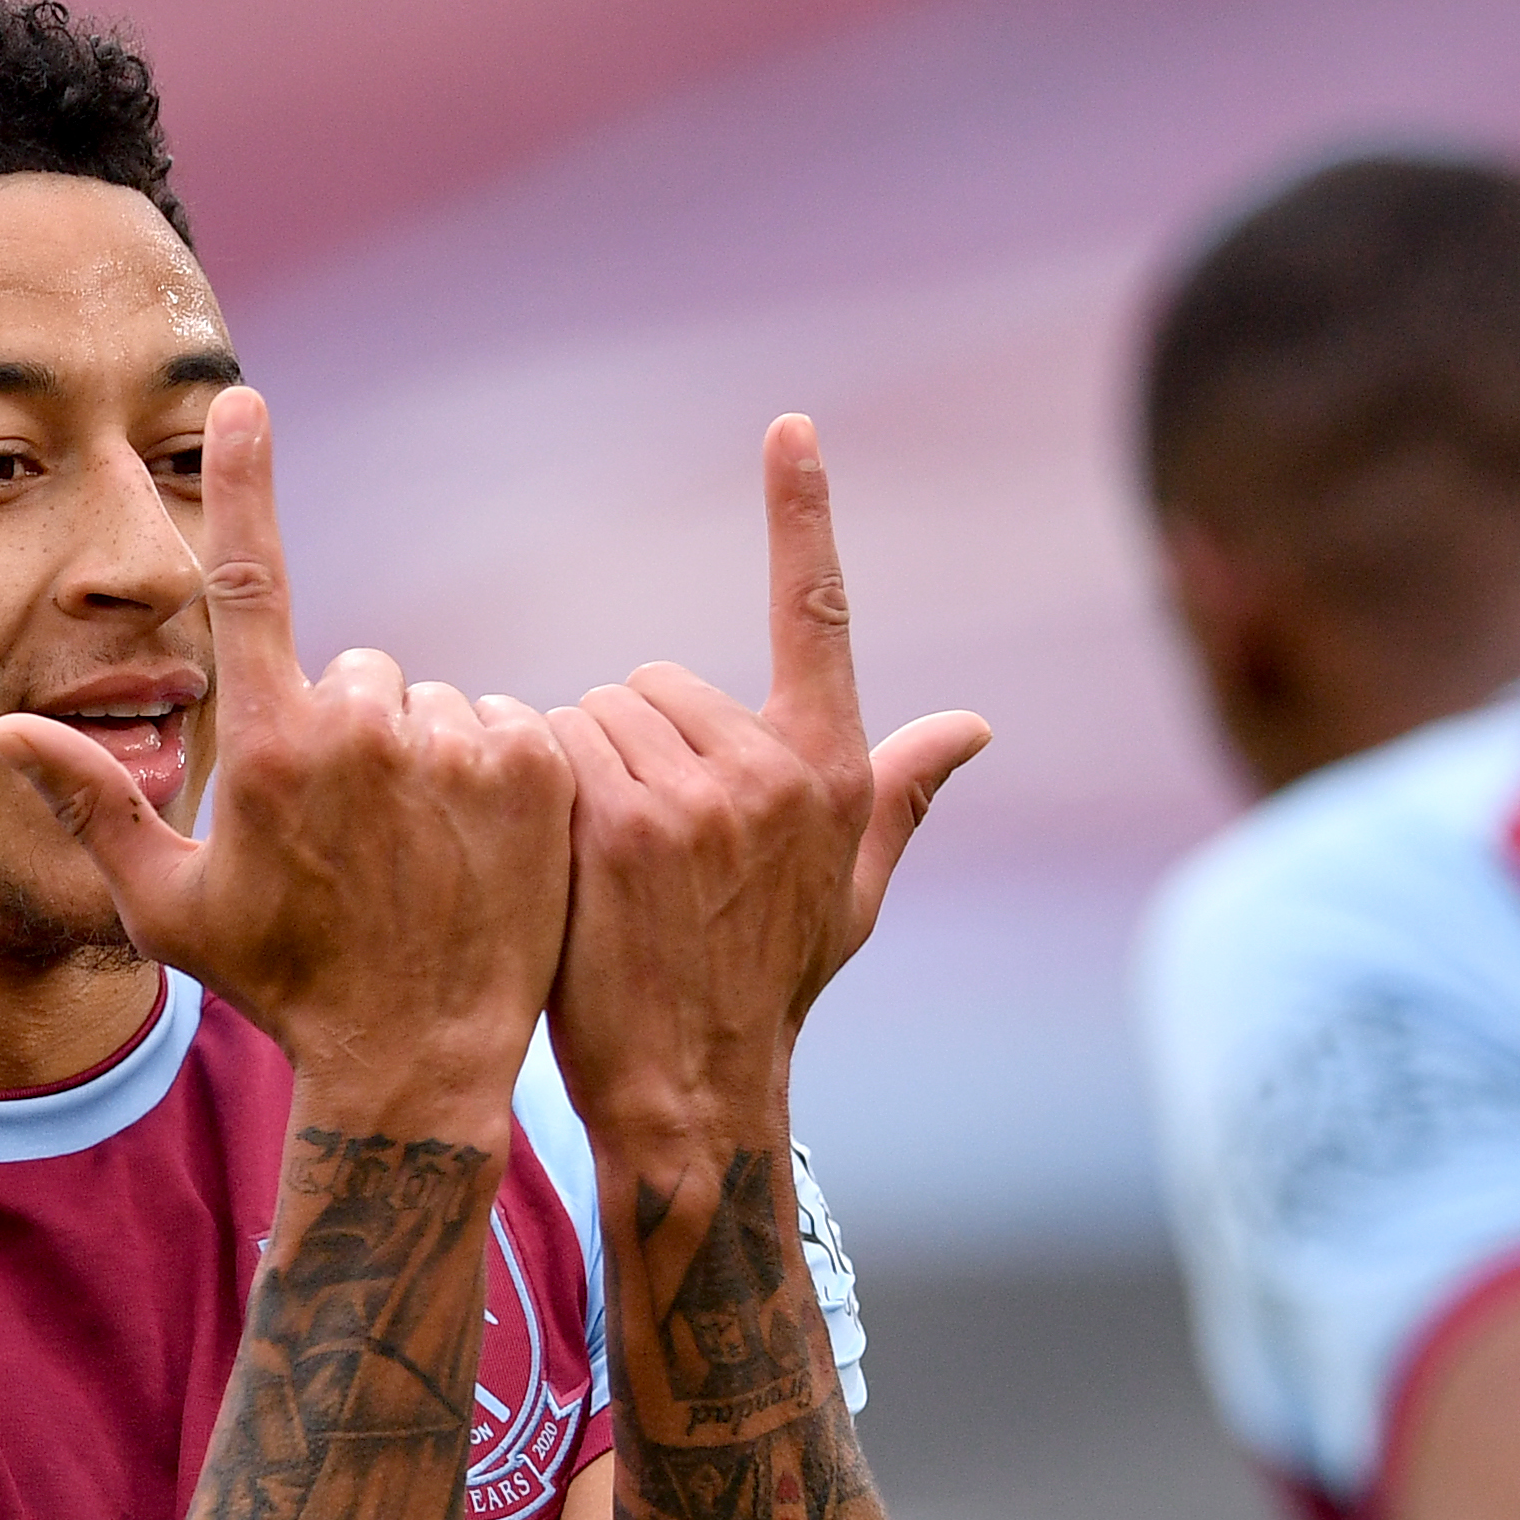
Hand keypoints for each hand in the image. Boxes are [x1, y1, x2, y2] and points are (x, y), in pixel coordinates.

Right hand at [0, 387, 573, 1119]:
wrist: (417, 1058)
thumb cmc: (281, 987)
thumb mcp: (168, 908)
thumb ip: (91, 805)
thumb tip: (0, 734)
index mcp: (270, 748)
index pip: (248, 583)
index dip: (242, 485)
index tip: (245, 404)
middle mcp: (363, 730)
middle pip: (355, 672)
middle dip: (348, 731)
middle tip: (349, 837)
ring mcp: (453, 748)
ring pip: (428, 706)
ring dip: (418, 758)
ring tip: (413, 854)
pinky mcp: (531, 768)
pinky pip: (496, 726)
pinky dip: (485, 774)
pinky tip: (469, 849)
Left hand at [546, 415, 987, 1139]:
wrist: (693, 1092)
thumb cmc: (765, 993)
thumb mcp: (848, 895)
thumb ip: (898, 795)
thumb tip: (977, 726)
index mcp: (832, 771)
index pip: (821, 612)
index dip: (803, 513)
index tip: (790, 426)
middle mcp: (775, 769)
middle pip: (656, 679)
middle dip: (634, 742)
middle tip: (642, 845)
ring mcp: (699, 793)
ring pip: (597, 714)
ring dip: (582, 771)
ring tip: (605, 866)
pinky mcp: (622, 821)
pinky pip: (553, 746)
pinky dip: (543, 791)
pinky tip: (561, 862)